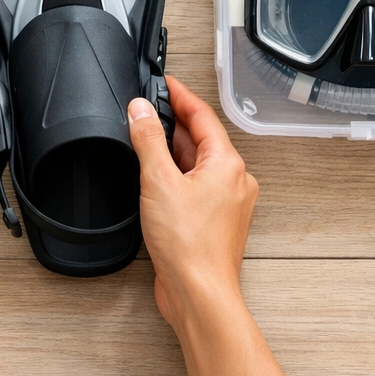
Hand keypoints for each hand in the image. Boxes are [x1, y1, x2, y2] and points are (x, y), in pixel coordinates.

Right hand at [127, 76, 258, 331]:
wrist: (199, 292)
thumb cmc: (189, 245)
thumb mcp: (159, 181)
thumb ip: (148, 140)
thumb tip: (141, 111)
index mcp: (227, 165)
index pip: (203, 116)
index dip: (181, 96)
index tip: (165, 83)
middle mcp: (233, 182)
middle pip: (202, 139)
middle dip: (174, 123)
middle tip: (148, 109)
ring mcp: (225, 204)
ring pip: (198, 165)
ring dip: (173, 151)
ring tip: (146, 140)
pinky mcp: (212, 223)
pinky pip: (194, 187)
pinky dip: (175, 176)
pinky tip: (155, 181)